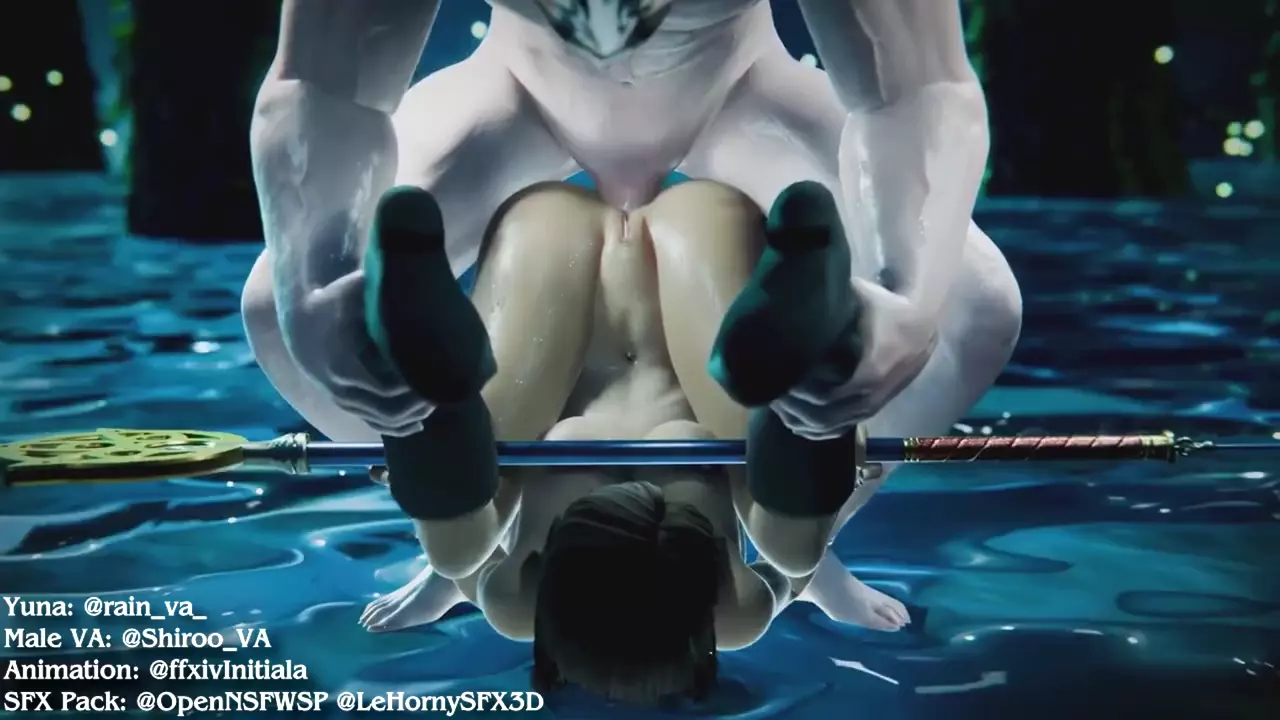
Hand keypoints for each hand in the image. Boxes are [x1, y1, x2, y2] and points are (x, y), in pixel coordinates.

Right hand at [281, 270, 433, 435]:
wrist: (300, 322)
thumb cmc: (331, 302)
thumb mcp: (348, 290)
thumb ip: (370, 286)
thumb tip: (401, 274)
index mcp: (343, 366)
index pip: (385, 389)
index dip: (412, 387)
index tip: (434, 377)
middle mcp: (340, 389)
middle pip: (387, 410)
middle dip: (417, 405)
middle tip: (443, 393)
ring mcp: (342, 399)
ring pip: (380, 421)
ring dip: (410, 417)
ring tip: (434, 404)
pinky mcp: (345, 403)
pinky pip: (372, 423)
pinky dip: (396, 427)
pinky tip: (418, 424)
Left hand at [771, 279, 937, 439]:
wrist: (922, 325)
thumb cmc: (888, 309)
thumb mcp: (861, 298)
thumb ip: (831, 300)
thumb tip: (793, 293)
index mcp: (869, 374)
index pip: (824, 397)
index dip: (797, 392)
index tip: (776, 379)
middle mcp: (870, 398)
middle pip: (821, 418)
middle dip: (792, 408)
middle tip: (768, 391)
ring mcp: (871, 407)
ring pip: (829, 429)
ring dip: (800, 420)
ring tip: (776, 404)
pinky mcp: (871, 410)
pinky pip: (839, 430)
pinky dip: (815, 429)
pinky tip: (795, 421)